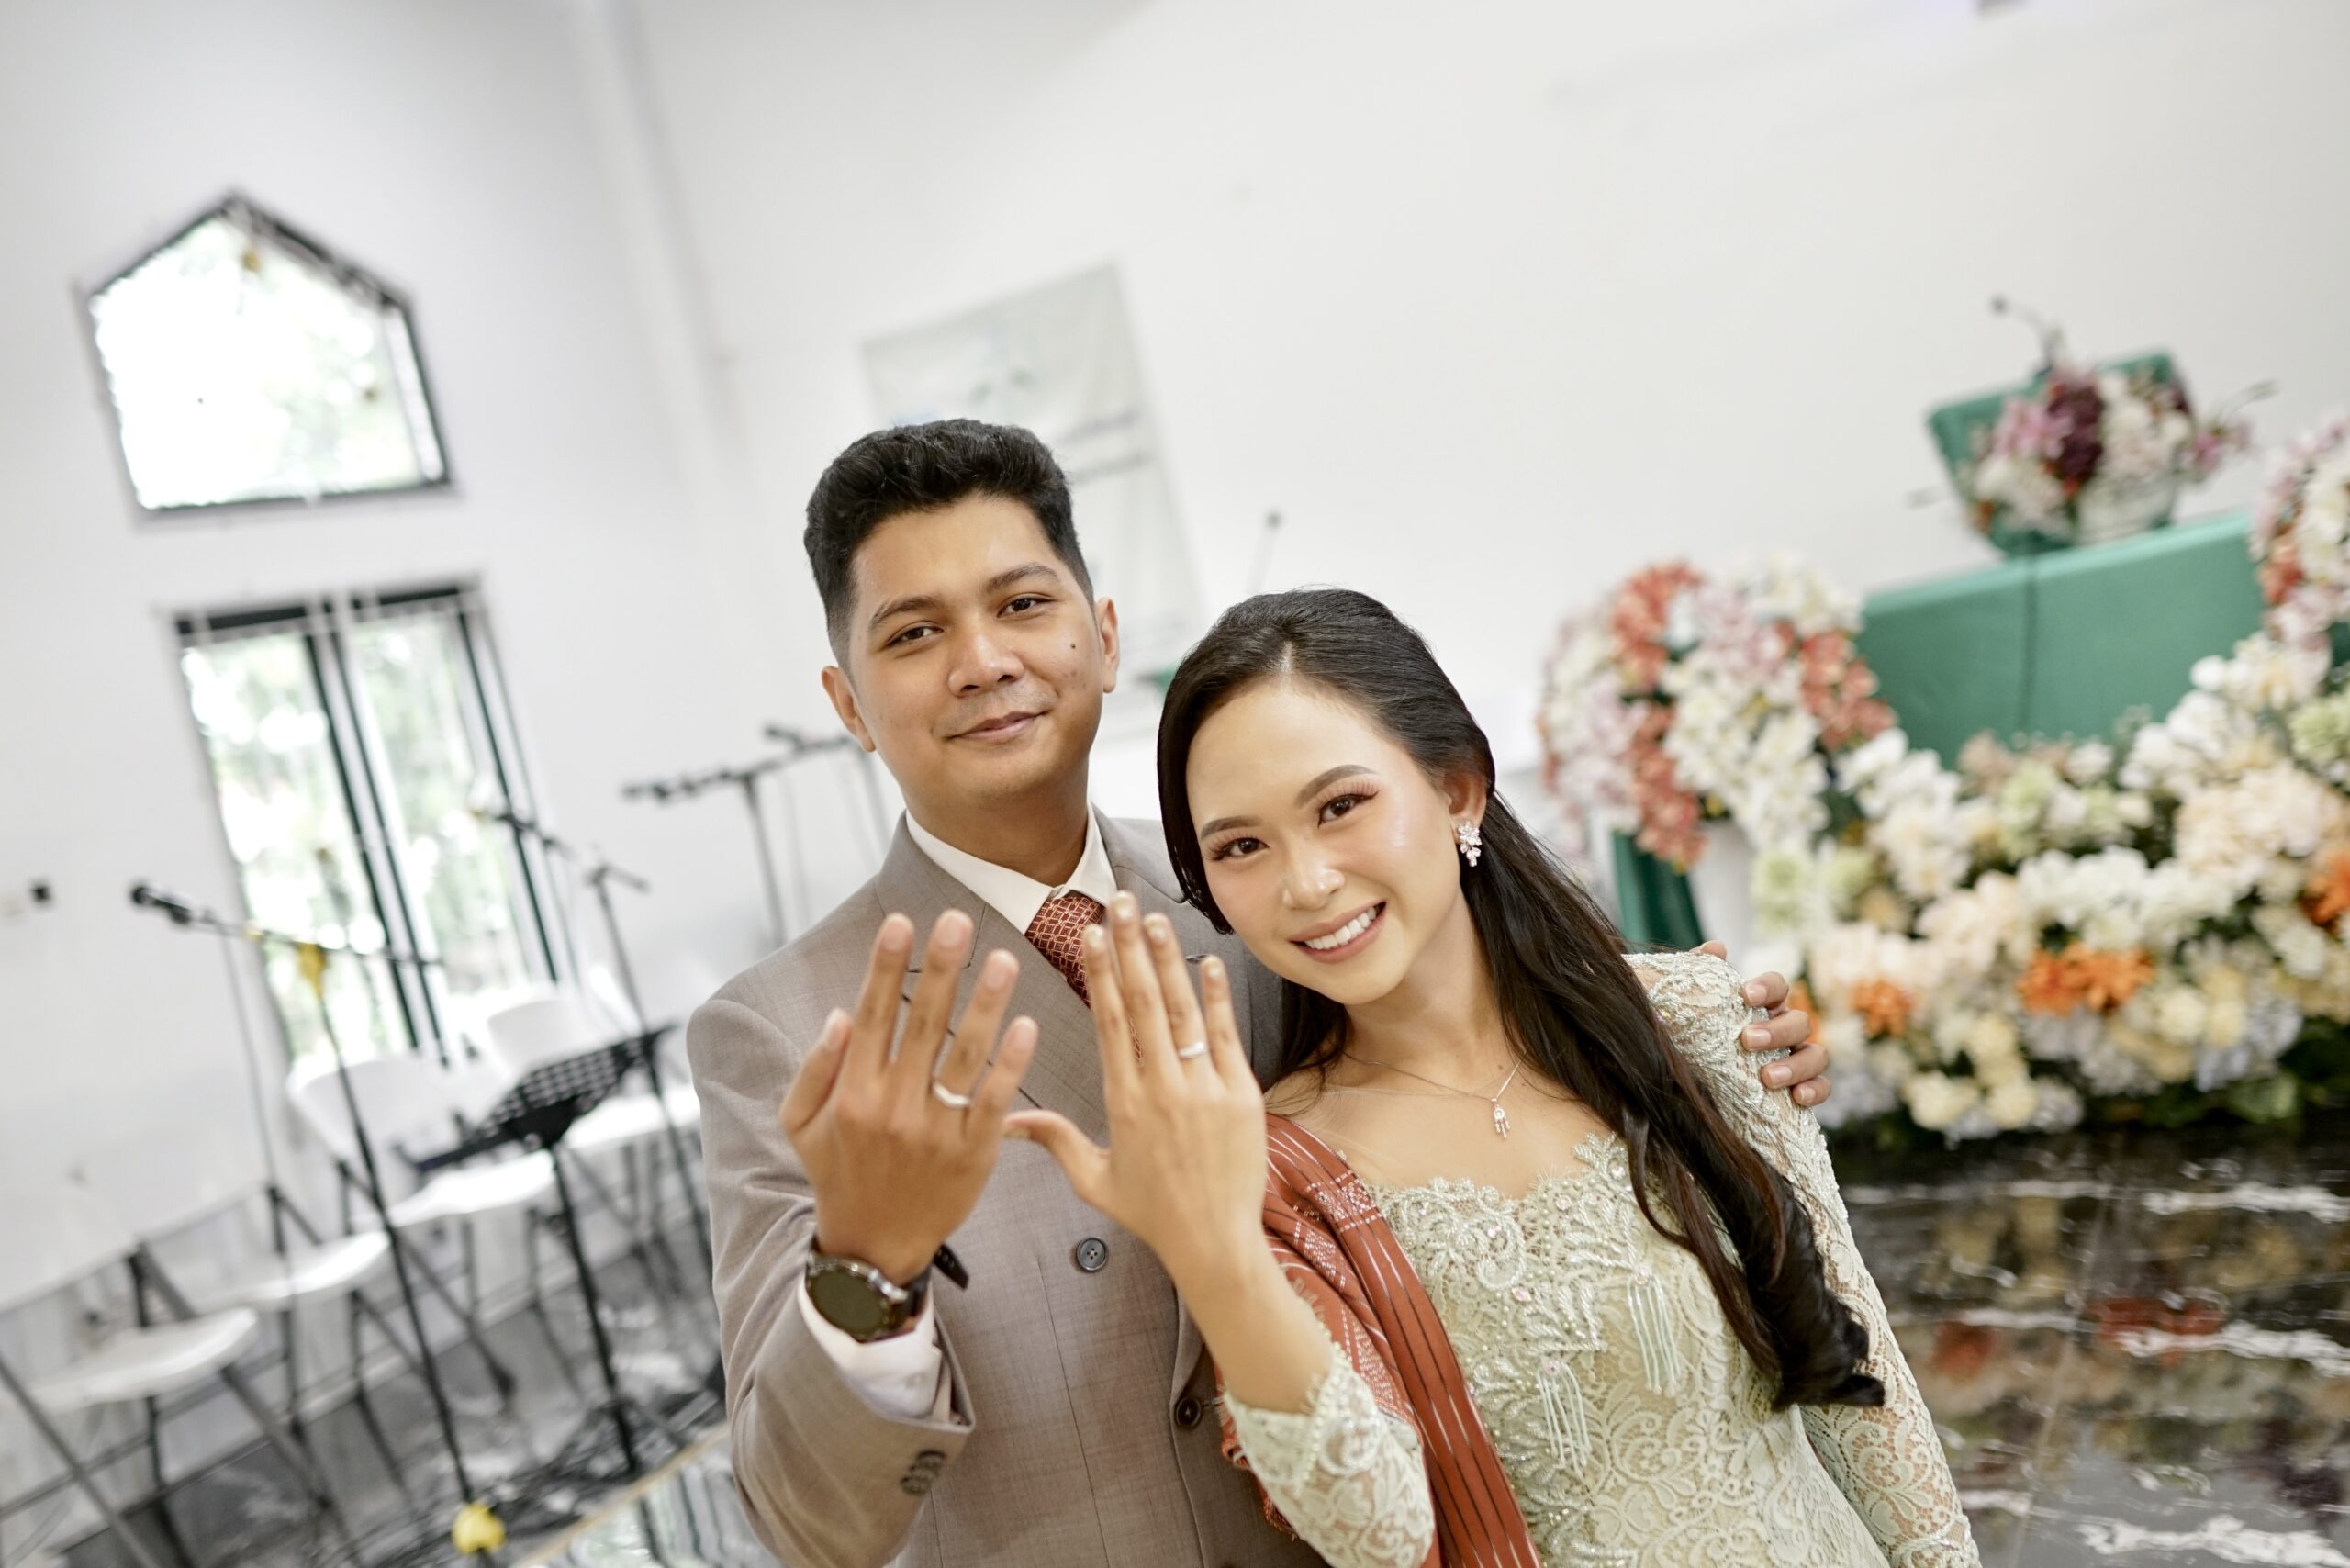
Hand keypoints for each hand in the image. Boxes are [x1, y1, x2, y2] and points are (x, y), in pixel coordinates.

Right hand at [780, 910, 1038, 1283]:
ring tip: (1005, 960)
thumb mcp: (800, 1125)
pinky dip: (1011, 1064)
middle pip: (923, 1025)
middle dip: (942, 970)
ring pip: (965, 1056)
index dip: (886, 967)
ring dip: (986, 1005)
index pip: (873, 1017)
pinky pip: (994, 1101)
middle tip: (960, 921)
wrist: (873, 1247)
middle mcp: (893, 1107)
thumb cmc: (838, 1174)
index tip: (902, 922)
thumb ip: (814, 1068)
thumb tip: (841, 1014)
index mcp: (852, 1093)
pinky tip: (1026, 1026)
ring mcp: (936, 1131)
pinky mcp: (974, 1155)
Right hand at [1006, 894, 1269, 1297]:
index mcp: (1123, 1103)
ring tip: (1155, 918)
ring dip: (1167, 960)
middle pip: (1142, 1003)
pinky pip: (1226, 1036)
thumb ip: (1056, 1142)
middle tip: (1119, 904)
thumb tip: (1007, 1122)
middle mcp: (1161, 1088)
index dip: (1100, 973)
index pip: (1108, 1023)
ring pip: (1181, 1011)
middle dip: (1129, 948)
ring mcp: (1204, 1089)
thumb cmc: (1154, 1215)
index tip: (1090, 934)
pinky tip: (1207, 961)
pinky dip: (1217, 997)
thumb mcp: (1096, 1181)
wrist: (1215, 1243)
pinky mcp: (1242, 1095)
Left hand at [1697, 940, 1829, 1107]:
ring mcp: (1798, 1058)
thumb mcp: (1696, 1007)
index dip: (1767, 987)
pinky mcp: (1803, 1087)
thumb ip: (1702, 974)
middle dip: (1776, 1031)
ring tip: (1767, 1077)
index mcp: (1766, 1006)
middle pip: (1799, 1021)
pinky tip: (1797, 1097)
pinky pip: (1822, 1087)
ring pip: (1816, 1055)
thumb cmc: (1703, 1036)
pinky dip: (1814, 1090)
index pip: (1778, 986)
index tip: (1745, 994)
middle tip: (1747, 1040)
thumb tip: (1716, 948)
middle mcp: (1787, 1029)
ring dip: (1795, 1065)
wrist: (1701, 1081)